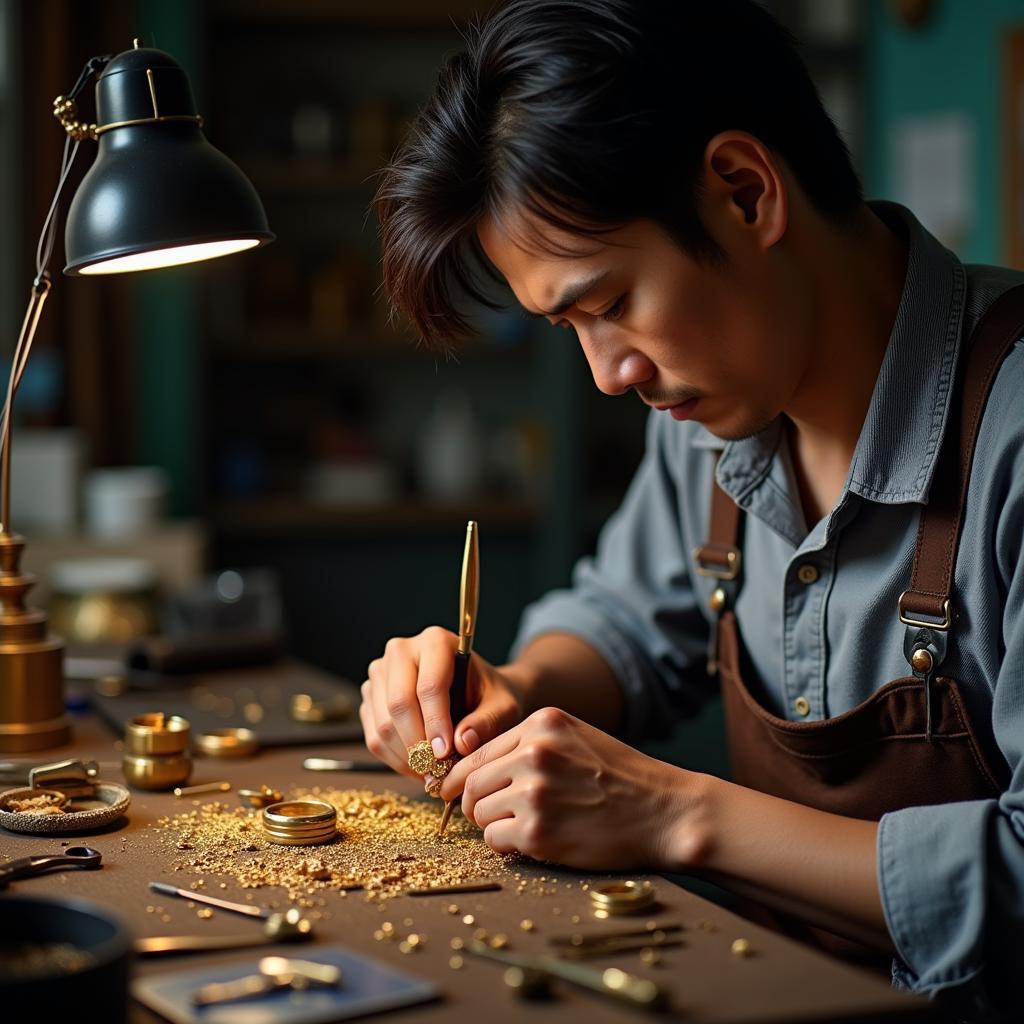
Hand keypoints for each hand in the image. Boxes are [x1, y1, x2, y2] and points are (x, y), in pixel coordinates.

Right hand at [359, 626, 523, 777]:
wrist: (477, 692)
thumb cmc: (491, 695)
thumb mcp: (503, 707)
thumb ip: (487, 722)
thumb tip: (462, 743)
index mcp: (436, 641)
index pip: (428, 686)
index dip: (435, 724)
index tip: (446, 755)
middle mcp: (402, 651)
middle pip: (399, 704)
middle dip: (419, 745)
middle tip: (438, 771)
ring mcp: (381, 672)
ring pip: (383, 724)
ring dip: (407, 757)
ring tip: (433, 772)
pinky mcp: (371, 696)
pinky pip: (374, 736)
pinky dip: (395, 759)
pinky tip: (419, 766)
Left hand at [439, 706, 709, 869]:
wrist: (666, 811)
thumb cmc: (622, 777)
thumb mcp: (576, 737)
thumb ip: (528, 744)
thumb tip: (474, 768)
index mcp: (541, 724)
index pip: (476, 751)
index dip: (460, 776)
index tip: (452, 791)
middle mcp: (534, 753)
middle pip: (470, 784)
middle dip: (472, 805)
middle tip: (488, 817)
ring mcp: (535, 793)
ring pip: (480, 813)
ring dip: (493, 826)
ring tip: (524, 827)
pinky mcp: (539, 832)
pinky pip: (495, 841)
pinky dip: (507, 847)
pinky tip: (534, 842)